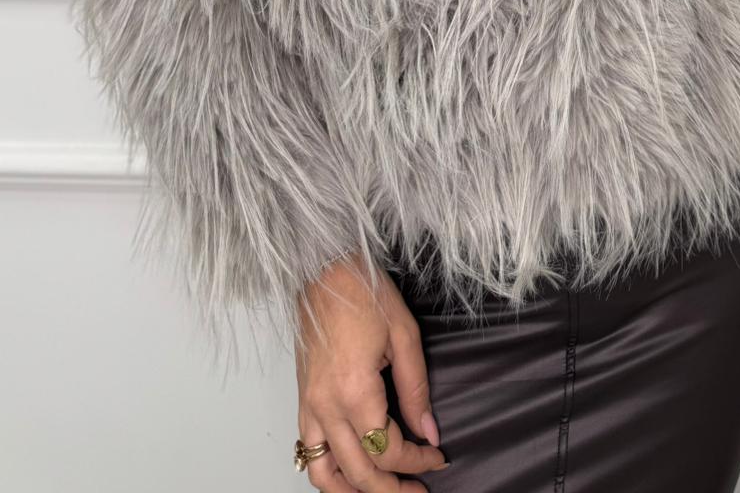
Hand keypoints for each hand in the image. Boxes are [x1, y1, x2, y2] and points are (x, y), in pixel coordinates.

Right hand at [295, 256, 449, 490]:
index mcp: (354, 390)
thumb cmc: (364, 291)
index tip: (437, 458)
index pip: (387, 449)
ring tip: (383, 491)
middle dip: (391, 489)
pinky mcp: (302, 399)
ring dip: (354, 492)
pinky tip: (350, 472)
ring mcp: (309, 405)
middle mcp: (326, 406)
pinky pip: (308, 452)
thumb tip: (429, 431)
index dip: (417, 461)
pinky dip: (328, 473)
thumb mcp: (404, 335)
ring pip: (323, 475)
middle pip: (358, 473)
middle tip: (418, 490)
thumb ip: (416, 389)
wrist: (325, 267)